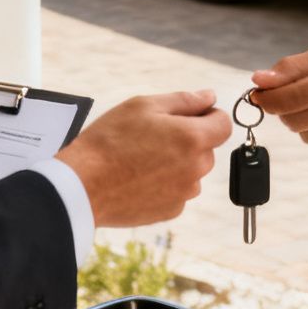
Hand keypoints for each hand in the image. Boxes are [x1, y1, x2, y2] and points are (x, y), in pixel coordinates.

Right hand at [59, 90, 229, 226]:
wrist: (82, 185)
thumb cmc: (110, 141)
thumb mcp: (144, 106)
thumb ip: (184, 100)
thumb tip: (209, 97)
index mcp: (193, 139)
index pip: (224, 124)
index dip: (209, 115)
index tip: (190, 115)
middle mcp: (195, 169)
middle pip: (207, 148)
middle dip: (190, 139)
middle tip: (154, 135)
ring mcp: (184, 193)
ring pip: (193, 171)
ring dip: (178, 162)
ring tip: (142, 158)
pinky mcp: (170, 211)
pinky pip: (178, 191)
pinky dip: (166, 183)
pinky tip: (139, 177)